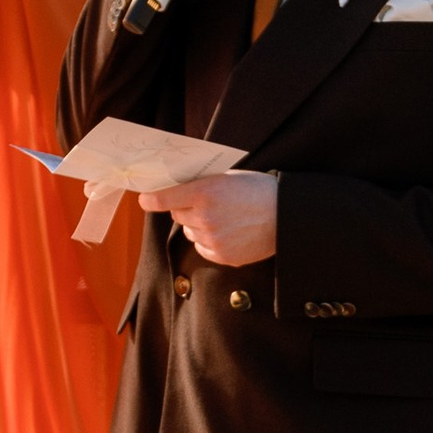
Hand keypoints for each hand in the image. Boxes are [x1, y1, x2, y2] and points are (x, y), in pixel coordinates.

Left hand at [140, 172, 279, 263]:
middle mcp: (204, 217)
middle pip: (176, 214)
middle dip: (185, 208)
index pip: (164, 198)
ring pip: (189, 232)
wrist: (287, 215)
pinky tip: (228, 232)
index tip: (145, 199)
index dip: (151, 199)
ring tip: (223, 218)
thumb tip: (178, 190)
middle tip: (206, 203)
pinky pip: (202, 248)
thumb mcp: (228, 177)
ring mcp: (213, 238)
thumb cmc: (259, 190)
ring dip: (197, 225)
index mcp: (204, 192)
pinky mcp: (222, 256)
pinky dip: (209, 241)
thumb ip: (201, 185)